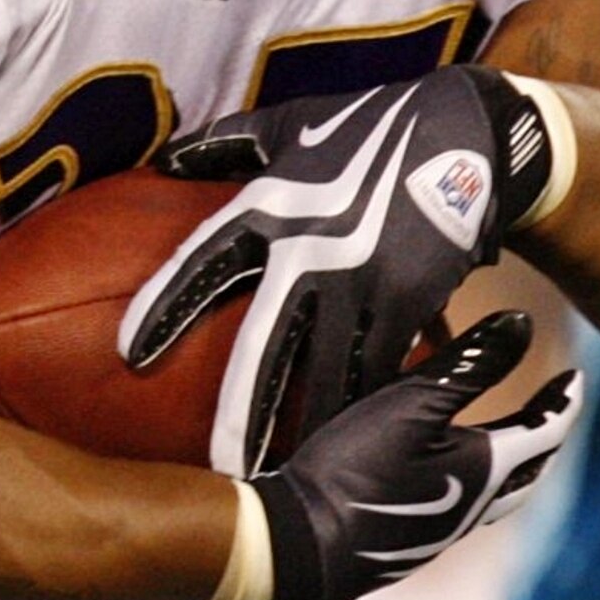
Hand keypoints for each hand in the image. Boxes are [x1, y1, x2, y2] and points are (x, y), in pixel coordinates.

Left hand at [123, 66, 556, 476]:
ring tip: (284, 476)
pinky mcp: (413, 300)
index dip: (166, 308)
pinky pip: (383, 366)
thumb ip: (223, 144)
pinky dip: (365, 405)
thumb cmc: (368, 125)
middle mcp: (310, 251)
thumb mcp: (288, 123)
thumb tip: (166, 160)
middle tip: (217, 464)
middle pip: (265, 345)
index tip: (130, 354)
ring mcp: (365, 281)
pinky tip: (350, 445)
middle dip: (241, 410)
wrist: (469, 132)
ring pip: (330, 372)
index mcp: (269, 207)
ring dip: (308, 427)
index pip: (203, 264)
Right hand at [245, 312, 576, 599]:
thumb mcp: (412, 401)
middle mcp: (475, 503)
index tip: (575, 376)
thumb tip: (523, 323)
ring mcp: (443, 529)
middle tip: (548, 413)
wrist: (305, 544)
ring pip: (498, 495)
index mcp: (487, 468)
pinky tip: (447, 479)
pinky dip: (474, 484)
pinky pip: (463, 509)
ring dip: (513, 467)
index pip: (544, 429)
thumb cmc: (359, 467)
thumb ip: (468, 364)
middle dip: (543, 438)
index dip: (561, 400)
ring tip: (506, 446)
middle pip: (528, 470)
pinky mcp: (411, 542)